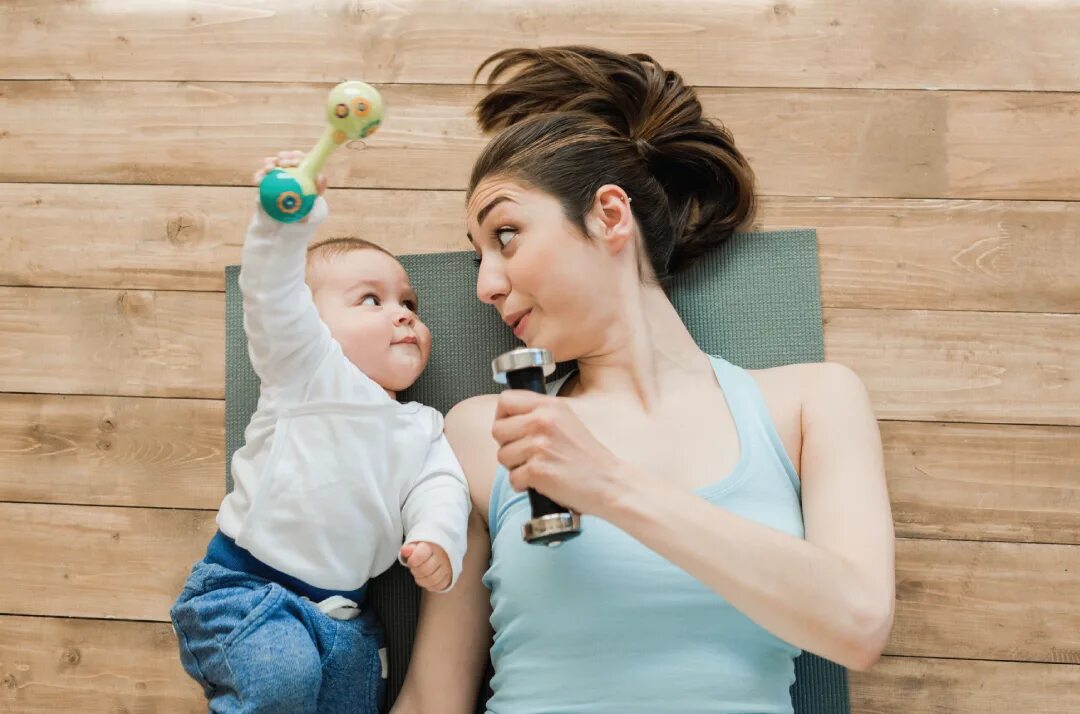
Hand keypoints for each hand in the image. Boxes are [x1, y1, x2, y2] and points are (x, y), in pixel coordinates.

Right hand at [252, 150, 327, 220]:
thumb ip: (318, 188)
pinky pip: (260, 176)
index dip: (296, 155)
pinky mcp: (263, 181)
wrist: (287, 217)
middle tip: (283, 163)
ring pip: (270, 163)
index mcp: (299, 169)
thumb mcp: (312, 197)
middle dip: (283, 157)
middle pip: (284, 157)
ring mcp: (274, 173)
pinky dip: (259, 176)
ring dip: (270, 163)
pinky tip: (260, 180)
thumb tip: (321, 177)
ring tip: (270, 169)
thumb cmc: (303, 206)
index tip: (296, 160)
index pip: (298, 158)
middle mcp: (286, 168)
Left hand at [400, 541, 451, 592]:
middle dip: (416, 571)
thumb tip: (405, 550)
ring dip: (422, 580)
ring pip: (432, 580)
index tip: (411, 560)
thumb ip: (408, 549)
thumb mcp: (414, 547)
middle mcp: (442, 556)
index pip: (420, 556)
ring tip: (420, 574)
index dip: (412, 561)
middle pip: (425, 570)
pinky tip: (427, 578)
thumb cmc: (424, 550)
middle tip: (415, 568)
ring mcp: (447, 567)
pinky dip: (429, 585)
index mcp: (432, 546)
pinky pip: (438, 586)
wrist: (439, 552)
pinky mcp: (449, 577)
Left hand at [492, 390, 624, 516]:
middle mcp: (543, 421)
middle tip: (528, 454)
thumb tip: (507, 417)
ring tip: (539, 467)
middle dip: (508, 446)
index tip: (512, 430)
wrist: (609, 483)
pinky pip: (512, 478)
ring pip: (502, 456)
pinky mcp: (537, 470)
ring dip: (516, 467)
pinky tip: (542, 482)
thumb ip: (538, 413)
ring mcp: (540, 445)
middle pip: (498, 430)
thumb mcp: (566, 420)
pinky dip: (523, 485)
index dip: (503, 417)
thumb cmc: (587, 457)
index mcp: (550, 406)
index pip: (505, 400)